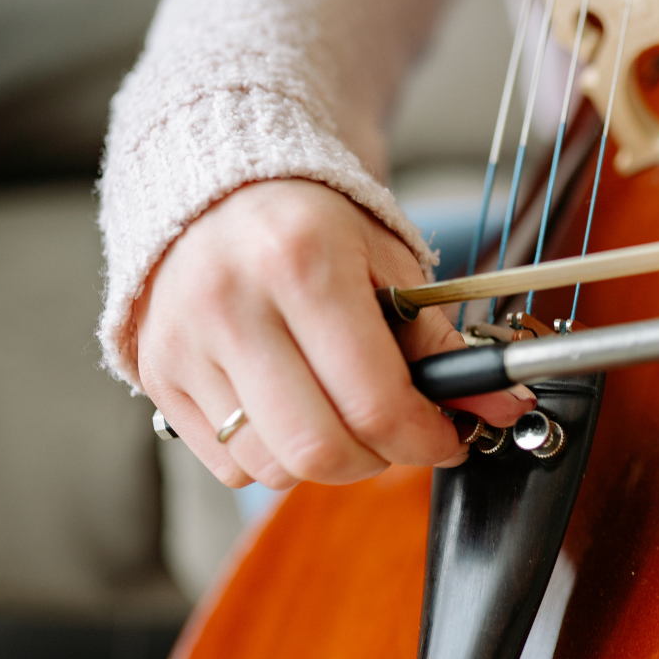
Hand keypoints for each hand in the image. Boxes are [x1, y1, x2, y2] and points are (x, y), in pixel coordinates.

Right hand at [135, 179, 534, 489]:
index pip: (375, 402)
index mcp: (301, 263)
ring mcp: (184, 343)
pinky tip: (289, 409)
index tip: (449, 437)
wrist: (221, 191)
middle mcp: (231, 304)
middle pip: (318, 451)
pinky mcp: (158, 374)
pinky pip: (229, 465)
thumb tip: (500, 407)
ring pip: (272, 467)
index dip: (426, 439)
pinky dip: (273, 456)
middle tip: (398, 434)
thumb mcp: (392, 267)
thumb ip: (443, 346)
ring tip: (341, 413)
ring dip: (324, 460)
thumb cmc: (316, 227)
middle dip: (378, 460)